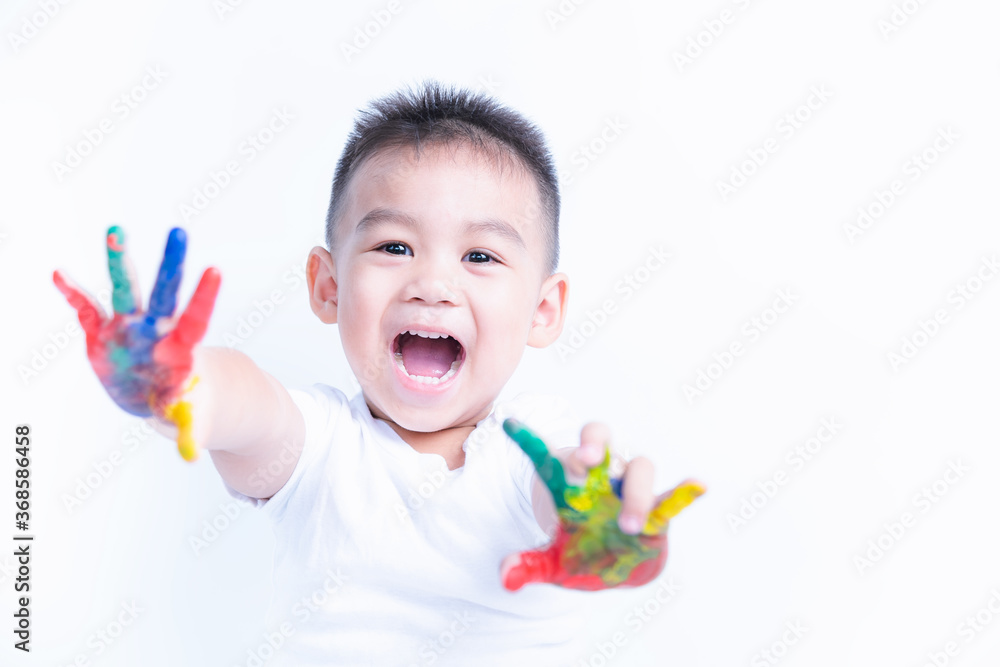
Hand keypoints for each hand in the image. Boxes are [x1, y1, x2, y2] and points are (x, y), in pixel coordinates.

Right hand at [52, 226, 219, 460]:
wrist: (152, 394)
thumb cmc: (176, 401)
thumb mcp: (183, 417)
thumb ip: (186, 428)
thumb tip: (193, 456)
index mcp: (179, 347)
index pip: (195, 318)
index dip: (203, 296)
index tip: (215, 269)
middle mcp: (154, 328)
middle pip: (164, 292)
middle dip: (171, 263)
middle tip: (180, 231)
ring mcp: (127, 326)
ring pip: (123, 288)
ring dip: (118, 261)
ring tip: (116, 231)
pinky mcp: (101, 332)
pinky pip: (85, 310)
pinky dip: (72, 294)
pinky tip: (58, 275)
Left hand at [500, 419, 704, 590]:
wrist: (614, 563)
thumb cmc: (581, 550)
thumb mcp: (552, 561)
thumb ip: (529, 566)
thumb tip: (506, 577)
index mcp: (568, 482)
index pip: (546, 456)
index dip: (528, 441)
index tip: (508, 423)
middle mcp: (601, 476)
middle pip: (600, 439)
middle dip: (594, 443)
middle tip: (587, 461)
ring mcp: (631, 488)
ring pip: (640, 467)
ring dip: (635, 493)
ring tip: (627, 528)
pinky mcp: (658, 510)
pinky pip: (674, 496)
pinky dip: (686, 491)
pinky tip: (699, 485)